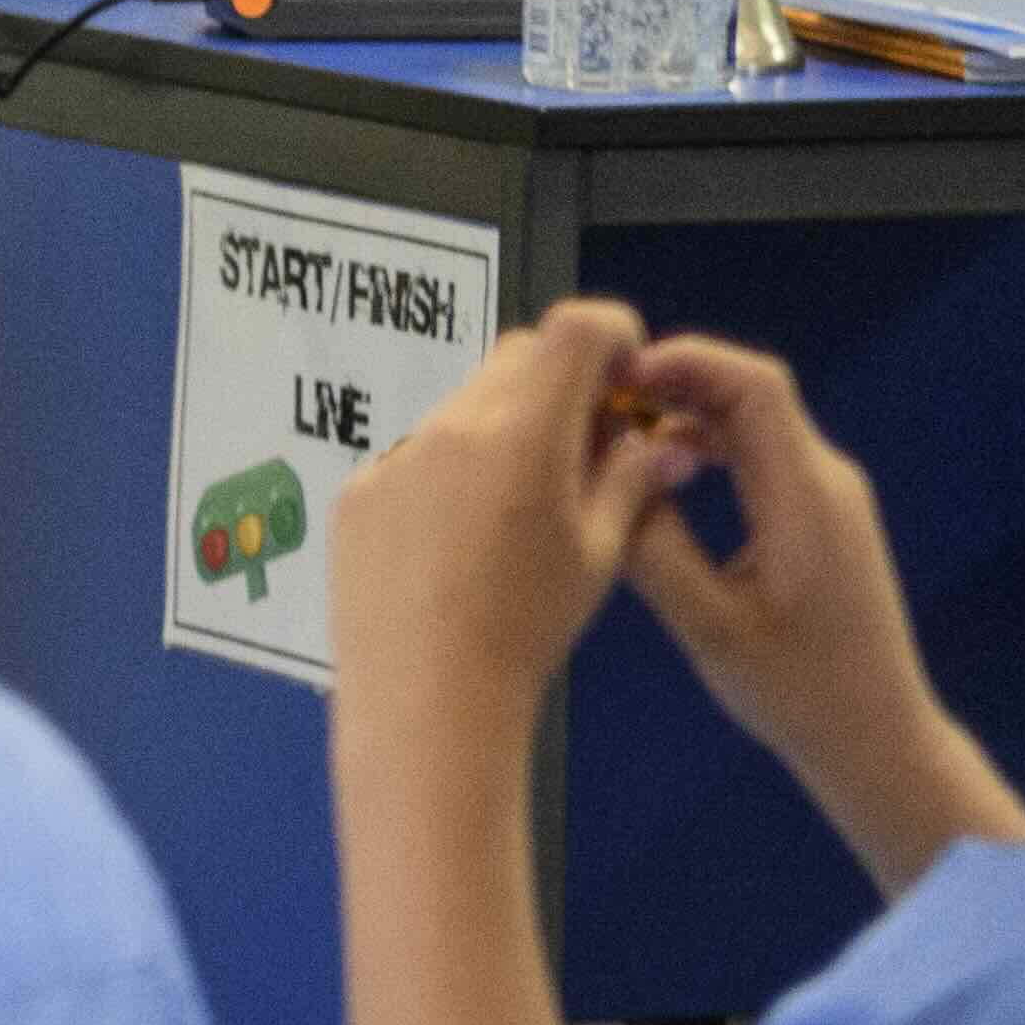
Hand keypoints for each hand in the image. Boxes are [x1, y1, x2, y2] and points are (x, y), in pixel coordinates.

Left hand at [328, 304, 704, 744]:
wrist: (427, 697)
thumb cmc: (530, 626)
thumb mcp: (599, 550)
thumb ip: (631, 477)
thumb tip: (665, 439)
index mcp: (523, 430)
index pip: (575, 328)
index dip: (613, 336)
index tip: (627, 379)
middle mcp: (452, 425)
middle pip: (518, 356)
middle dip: (561, 380)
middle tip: (586, 444)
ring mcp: (396, 456)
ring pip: (465, 405)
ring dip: (504, 427)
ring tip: (521, 506)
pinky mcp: (358, 491)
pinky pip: (415, 454)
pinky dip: (450, 469)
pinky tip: (461, 539)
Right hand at [604, 329, 1024, 886]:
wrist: (875, 734)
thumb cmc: (797, 690)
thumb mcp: (708, 624)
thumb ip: (655, 545)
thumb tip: (607, 471)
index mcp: (806, 496)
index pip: (754, 386)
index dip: (685, 361)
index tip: (615, 376)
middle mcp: (825, 480)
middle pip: (750, 394)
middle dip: (672, 381)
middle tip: (596, 401)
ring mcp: (827, 497)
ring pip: (752, 424)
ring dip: (685, 414)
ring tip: (615, 433)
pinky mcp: (819, 518)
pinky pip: (759, 457)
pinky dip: (706, 448)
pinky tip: (661, 473)